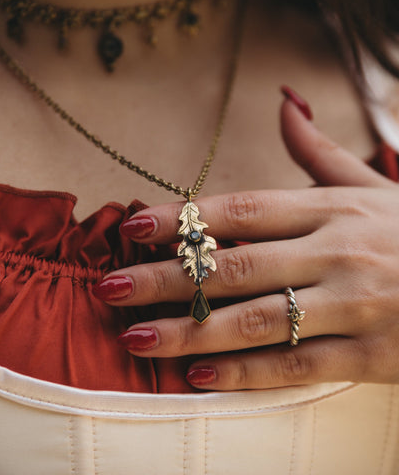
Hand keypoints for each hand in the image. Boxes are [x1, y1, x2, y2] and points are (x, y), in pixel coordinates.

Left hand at [94, 88, 398, 389]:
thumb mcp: (370, 185)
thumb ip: (319, 151)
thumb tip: (285, 106)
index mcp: (331, 208)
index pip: (242, 208)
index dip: (184, 218)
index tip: (132, 227)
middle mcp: (338, 252)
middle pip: (235, 264)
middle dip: (168, 278)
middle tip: (110, 287)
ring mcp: (355, 304)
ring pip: (257, 319)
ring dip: (191, 330)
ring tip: (136, 337)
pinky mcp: (372, 355)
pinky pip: (298, 366)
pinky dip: (245, 373)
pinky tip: (196, 376)